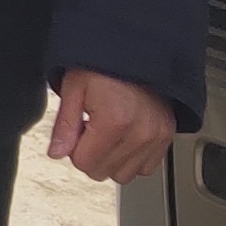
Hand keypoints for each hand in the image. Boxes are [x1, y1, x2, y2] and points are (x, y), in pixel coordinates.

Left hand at [48, 68, 178, 185]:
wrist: (137, 50)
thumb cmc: (105, 64)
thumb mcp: (75, 87)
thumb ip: (65, 125)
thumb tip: (57, 153)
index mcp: (115, 120)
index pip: (84, 163)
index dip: (74, 148)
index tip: (78, 127)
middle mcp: (141, 132)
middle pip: (103, 172)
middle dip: (91, 154)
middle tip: (91, 127)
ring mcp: (157, 136)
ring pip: (125, 175)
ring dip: (112, 159)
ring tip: (108, 132)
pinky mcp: (167, 136)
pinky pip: (146, 168)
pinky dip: (132, 158)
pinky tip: (124, 137)